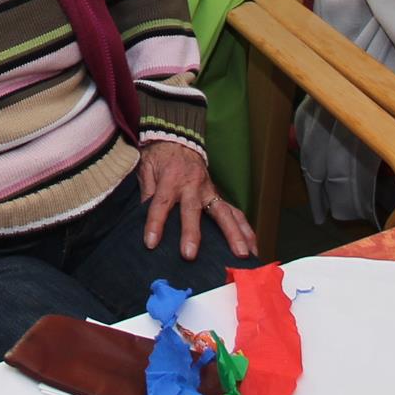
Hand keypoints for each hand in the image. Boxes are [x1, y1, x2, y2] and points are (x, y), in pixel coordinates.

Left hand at [136, 139, 256, 260]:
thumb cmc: (160, 156)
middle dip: (192, 233)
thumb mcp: (146, 168)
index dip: (155, 223)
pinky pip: (235, 213)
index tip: (151, 243)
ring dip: (234, 234)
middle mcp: (192, 185)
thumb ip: (146, 191)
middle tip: (190, 255)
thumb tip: (140, 216)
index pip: (160, 203)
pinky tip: (253, 248)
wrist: (179, 138)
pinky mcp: (218, 195)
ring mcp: (209, 190)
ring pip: (224, 213)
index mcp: (170, 178)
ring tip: (242, 256)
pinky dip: (246, 230)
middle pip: (193, 211)